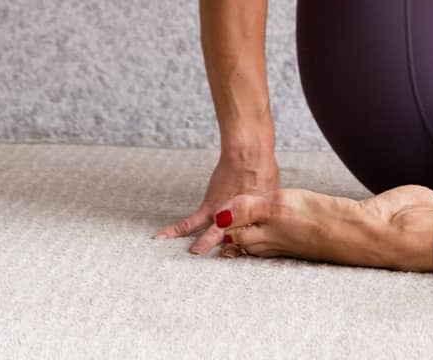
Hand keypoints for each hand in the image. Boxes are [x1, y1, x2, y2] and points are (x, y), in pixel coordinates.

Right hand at [152, 151, 281, 256]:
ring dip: (203, 251)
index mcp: (256, 222)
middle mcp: (239, 223)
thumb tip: (268, 216)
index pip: (251, 245)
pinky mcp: (210, 207)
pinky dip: (175, 230)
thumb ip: (266, 211)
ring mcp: (222, 216)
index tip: (242, 266)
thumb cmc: (263, 168)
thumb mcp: (271, 195)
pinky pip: (190, 223)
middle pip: (233, 247)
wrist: (250, 153)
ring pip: (212, 239)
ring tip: (193, 264)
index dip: (247, 255)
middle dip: (227, 259)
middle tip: (218, 279)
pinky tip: (161, 238)